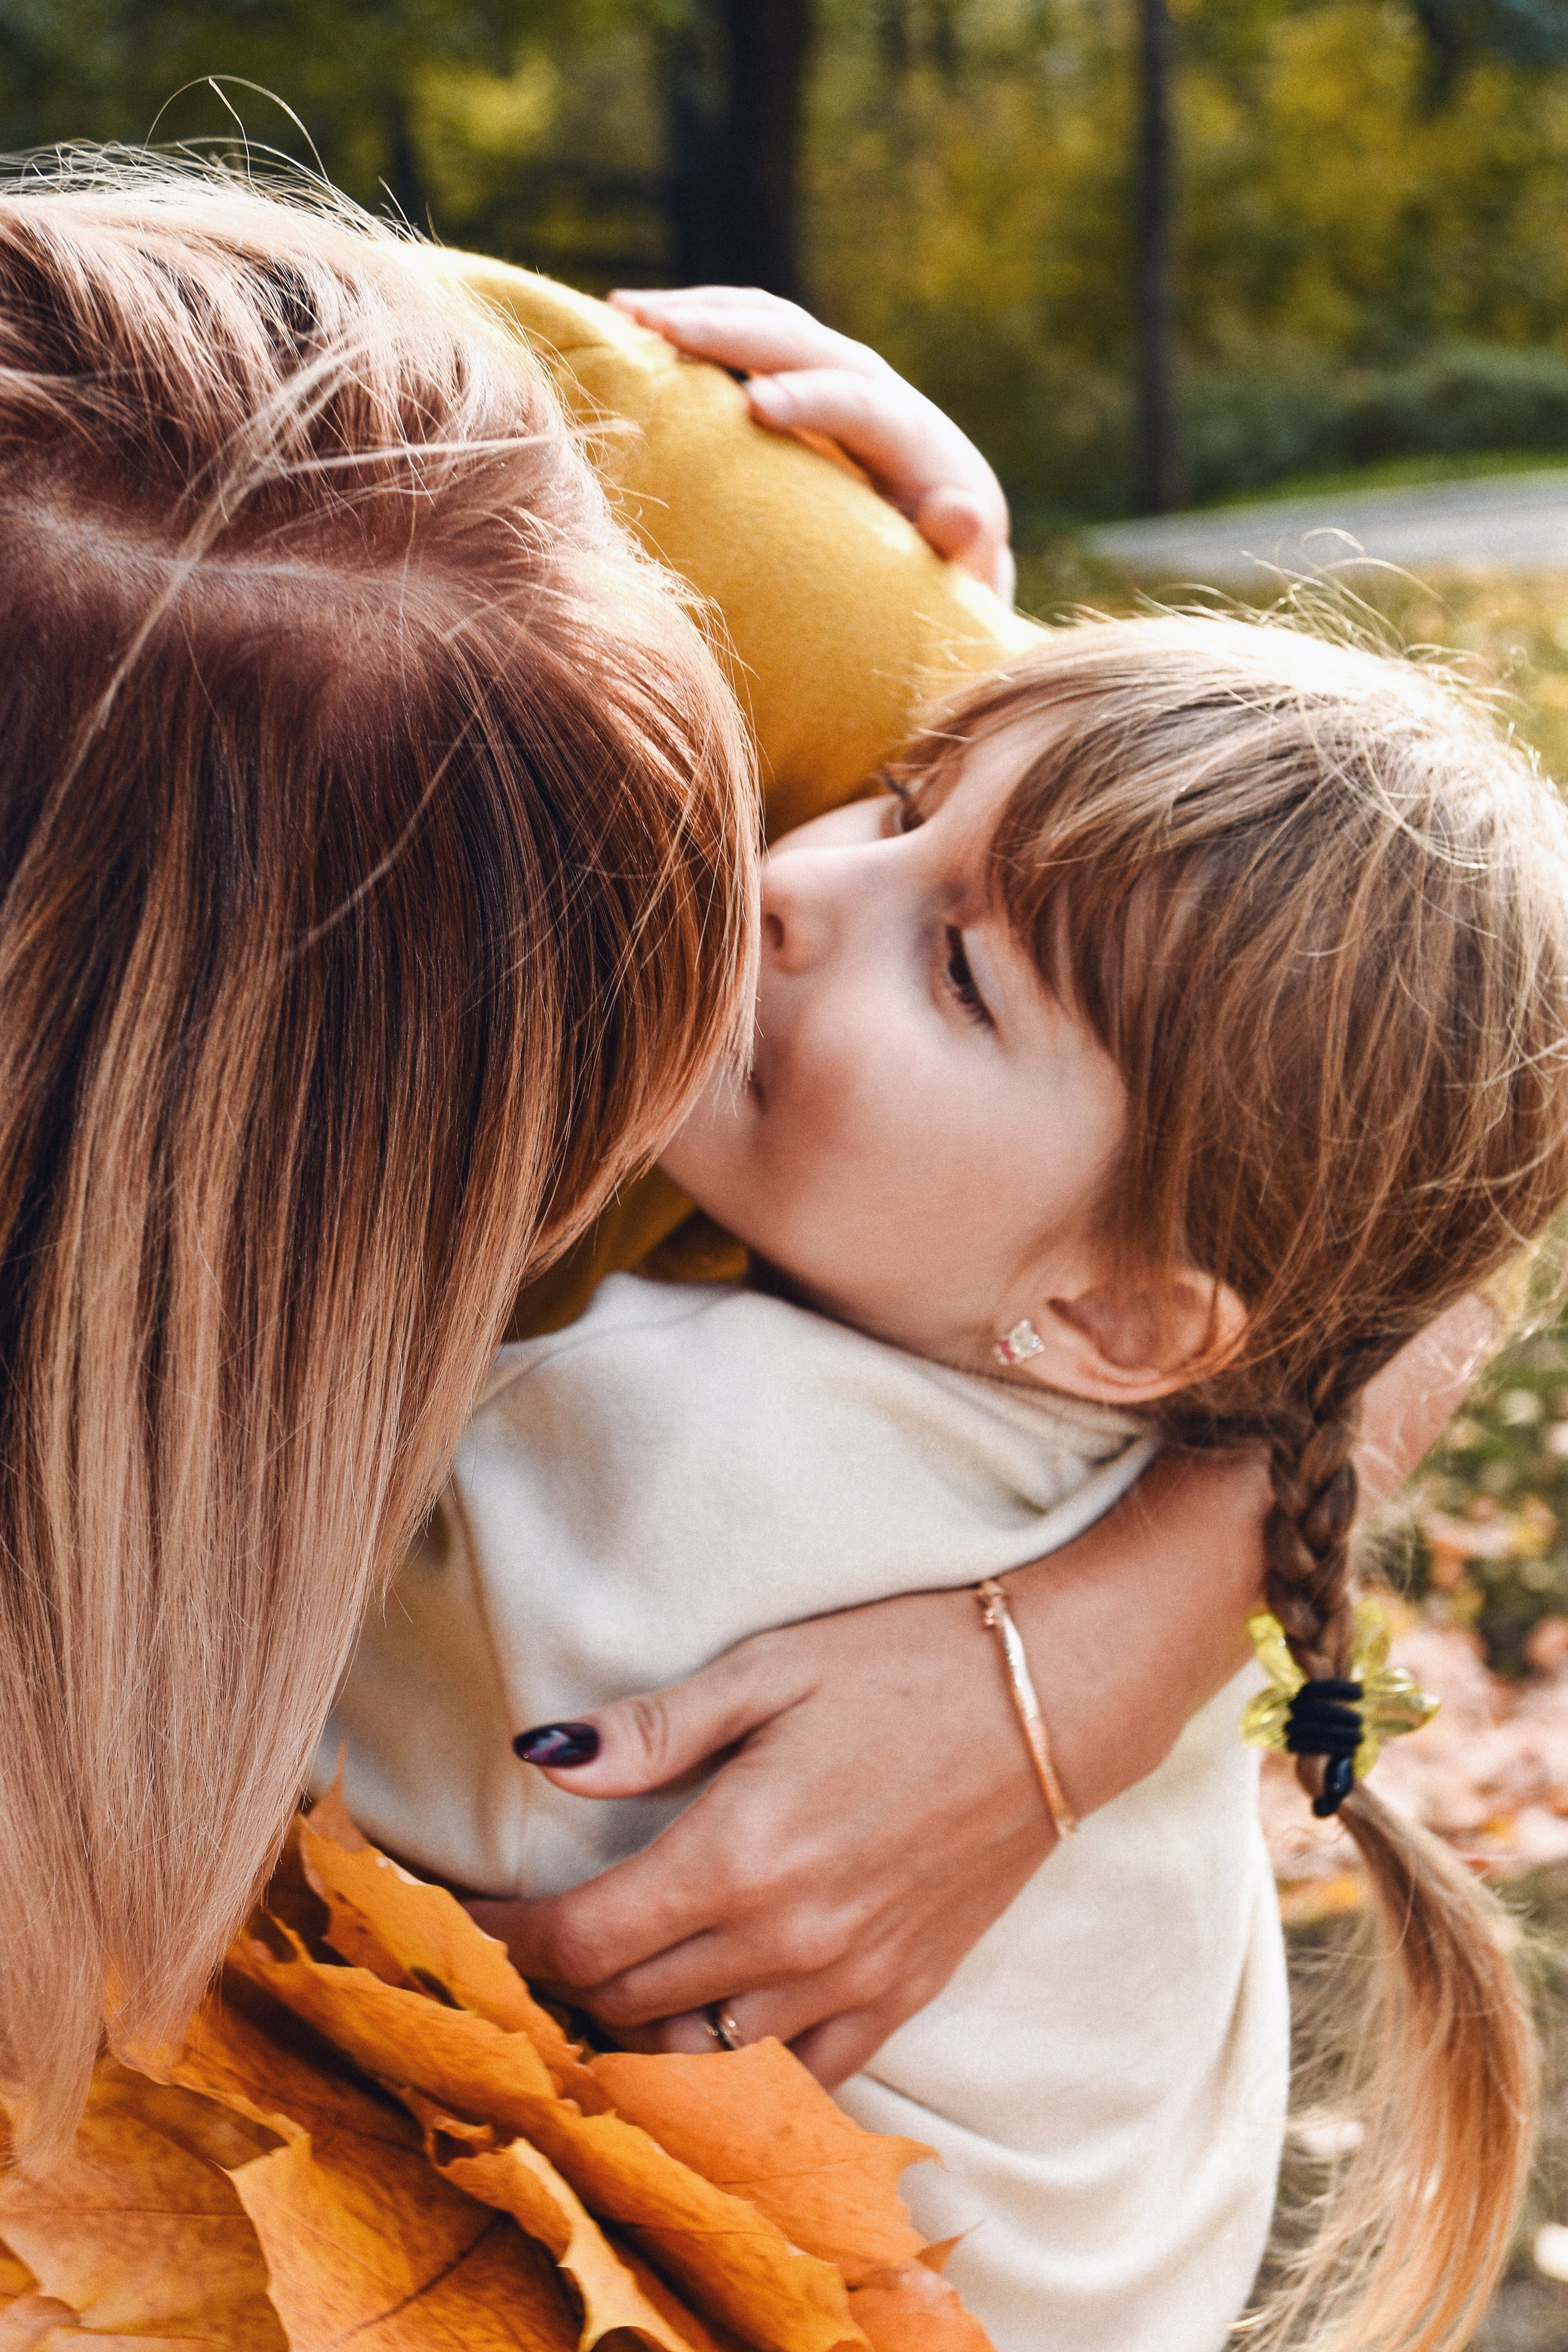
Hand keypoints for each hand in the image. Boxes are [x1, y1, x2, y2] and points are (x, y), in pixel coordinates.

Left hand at [468, 1297, 1494, 2087]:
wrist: (1054, 1699)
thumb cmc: (905, 1664)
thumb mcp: (768, 1669)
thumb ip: (651, 1730)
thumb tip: (540, 1760)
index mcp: (737, 1856)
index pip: (580, 1941)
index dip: (505, 1941)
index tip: (466, 1922)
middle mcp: (784, 1940)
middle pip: (625, 2005)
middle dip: (556, 1982)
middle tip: (522, 1944)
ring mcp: (847, 1979)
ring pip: (699, 2055)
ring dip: (636, 2029)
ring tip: (603, 1981)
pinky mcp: (902, 1993)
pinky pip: (799, 2072)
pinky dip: (737, 2061)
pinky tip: (709, 2022)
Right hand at [608, 284, 1013, 603]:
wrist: (945, 546)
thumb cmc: (940, 580)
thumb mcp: (958, 577)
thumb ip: (962, 550)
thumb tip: (961, 514)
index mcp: (918, 443)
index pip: (863, 403)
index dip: (814, 398)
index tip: (756, 404)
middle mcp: (880, 391)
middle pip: (806, 341)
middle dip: (733, 331)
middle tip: (658, 327)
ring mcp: (839, 376)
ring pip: (773, 322)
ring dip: (702, 311)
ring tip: (627, 312)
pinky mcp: (805, 378)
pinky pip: (751, 334)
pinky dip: (699, 322)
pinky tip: (636, 325)